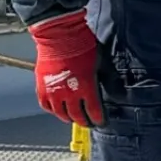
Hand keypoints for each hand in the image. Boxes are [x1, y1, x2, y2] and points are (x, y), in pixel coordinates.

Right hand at [28, 10, 103, 125]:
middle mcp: (69, 94)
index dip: (98, 119)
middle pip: (77, 116)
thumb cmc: (84, 48)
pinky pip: (46, 105)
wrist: (61, 37)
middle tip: (88, 122)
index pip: (93, 112)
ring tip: (73, 118)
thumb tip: (118, 94)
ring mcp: (53, 92)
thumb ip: (109, 81)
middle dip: (84, 121)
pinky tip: (58, 110)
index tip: (101, 122)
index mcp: (86, 89)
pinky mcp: (41, 87)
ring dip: (68, 118)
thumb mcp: (102, 64)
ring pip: (60, 113)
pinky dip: (53, 110)